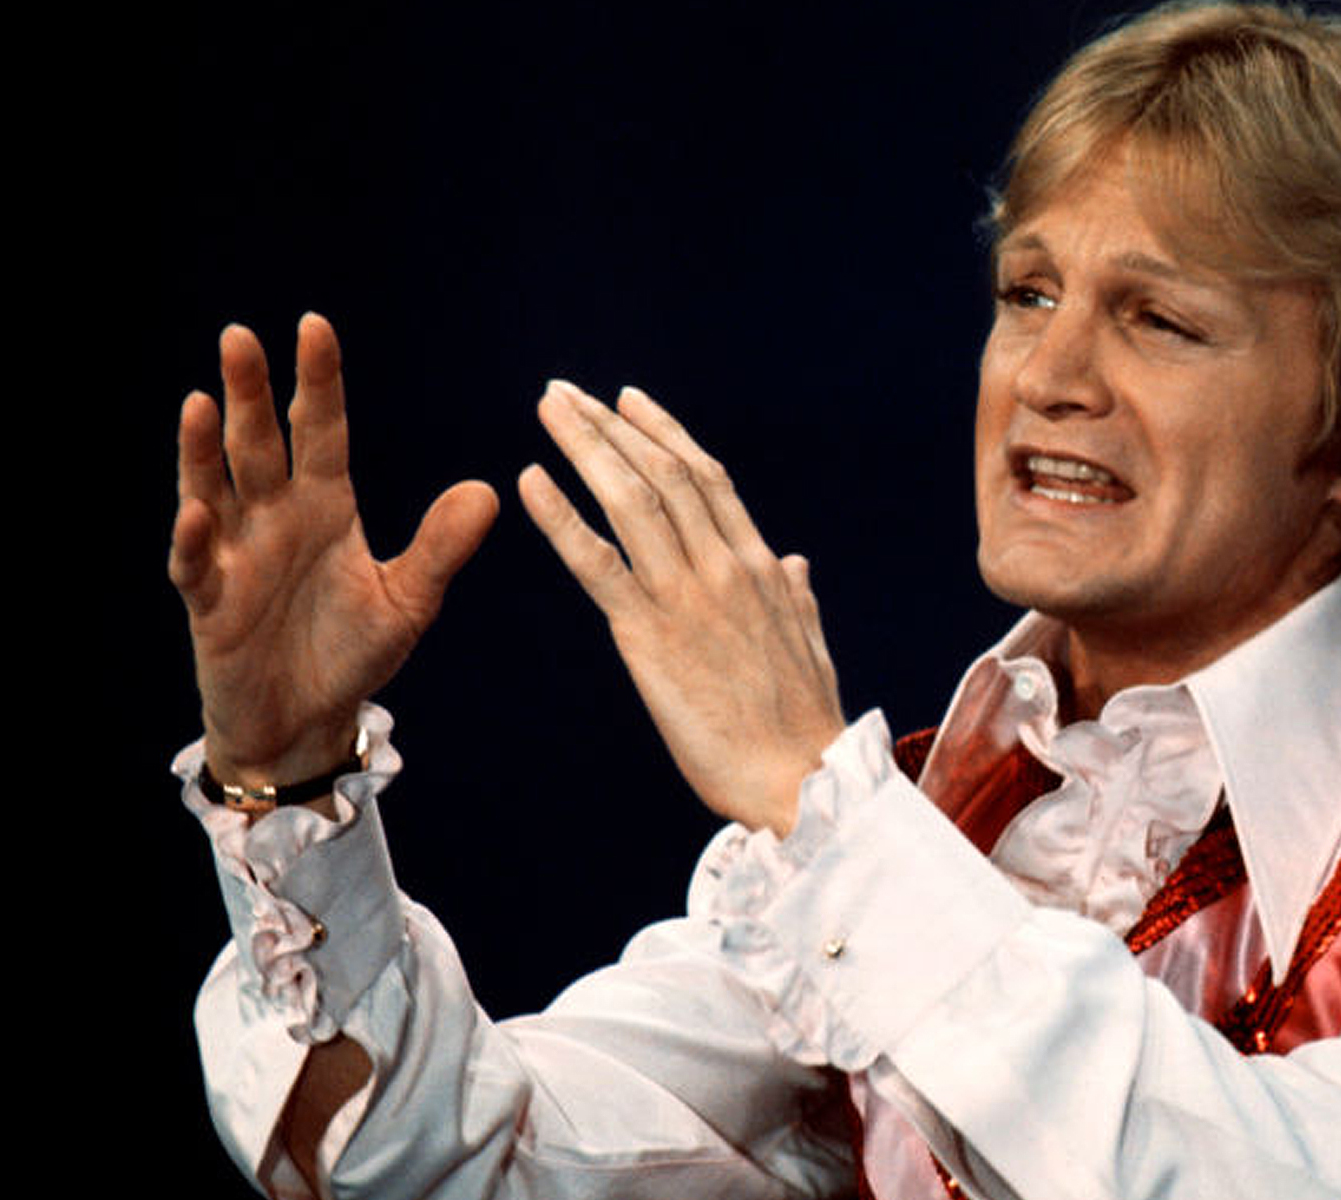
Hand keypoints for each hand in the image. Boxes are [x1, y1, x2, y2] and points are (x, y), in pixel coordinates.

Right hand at [169, 315, 498, 788]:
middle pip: (259, 444)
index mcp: (325, 508)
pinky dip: (193, 539)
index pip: (320, 431)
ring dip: (203, 448)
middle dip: (249, 392)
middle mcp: (275, 519)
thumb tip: (490, 490)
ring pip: (214, 489)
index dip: (317, 382)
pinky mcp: (210, 603)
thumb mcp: (407, 603)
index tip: (314, 326)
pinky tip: (194, 511)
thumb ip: (439, 549)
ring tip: (200, 402)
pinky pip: (196, 565)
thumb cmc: (351, 655)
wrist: (306, 725)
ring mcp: (235, 556)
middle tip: (239, 336)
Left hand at [519, 381, 843, 836]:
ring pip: (631, 499)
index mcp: (760, 568)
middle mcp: (724, 567)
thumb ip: (795, 598)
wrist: (800, 779)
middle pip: (662, 473)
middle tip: (564, 394)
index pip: (707, 479)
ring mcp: (687, 596)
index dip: (664, 433)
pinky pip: (596, 563)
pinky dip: (560, 517)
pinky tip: (530, 481)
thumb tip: (793, 562)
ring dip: (585, 446)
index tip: (628, 401)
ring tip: (549, 410)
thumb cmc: (805, 727)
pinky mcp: (649, 636)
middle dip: (609, 426)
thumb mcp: (810, 647)